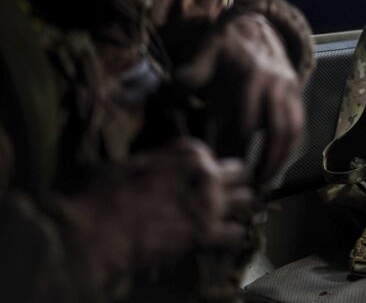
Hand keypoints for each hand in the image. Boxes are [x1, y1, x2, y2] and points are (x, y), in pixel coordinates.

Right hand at [68, 140, 253, 276]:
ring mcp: (209, 204)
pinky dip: (230, 236)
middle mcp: (205, 173)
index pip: (210, 153)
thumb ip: (160, 162)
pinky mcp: (205, 234)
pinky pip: (235, 234)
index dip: (201, 166)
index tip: (195, 177)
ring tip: (226, 214)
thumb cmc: (100, 195)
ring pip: (246, 199)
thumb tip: (164, 168)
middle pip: (238, 172)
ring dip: (236, 206)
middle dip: (231, 181)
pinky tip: (221, 239)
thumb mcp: (131, 164)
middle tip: (219, 193)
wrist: (92, 235)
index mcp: (187, 152)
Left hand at [178, 13, 304, 184]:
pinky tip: (277, 166)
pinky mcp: (297, 95)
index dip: (235, 148)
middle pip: (276, 130)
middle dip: (265, 161)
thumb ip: (193, 70)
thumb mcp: (206, 51)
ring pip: (293, 130)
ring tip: (265, 183)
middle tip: (250, 187)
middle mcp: (276, 84)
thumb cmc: (225, 45)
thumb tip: (177, 84)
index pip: (246, 121)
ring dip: (281, 159)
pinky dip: (291, 148)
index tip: (223, 168)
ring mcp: (290, 90)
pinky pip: (299, 125)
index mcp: (252, 76)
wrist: (255, 27)